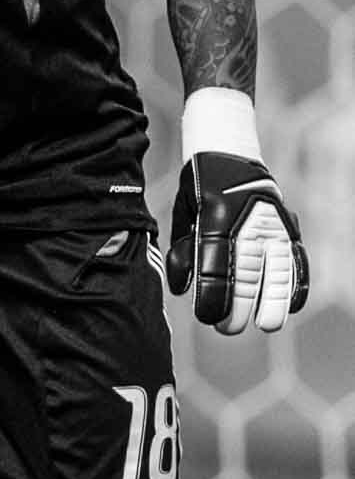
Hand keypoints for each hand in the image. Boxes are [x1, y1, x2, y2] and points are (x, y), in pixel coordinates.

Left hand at [166, 152, 308, 334]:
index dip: (213, 299)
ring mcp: (272, 225)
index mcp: (215, 218)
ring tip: (265, 324)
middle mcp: (248, 223)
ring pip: (278, 272)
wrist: (228, 151)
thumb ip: (182, 253)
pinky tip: (291, 306)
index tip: (207, 316)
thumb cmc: (198, 190)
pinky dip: (296, 284)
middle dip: (239, 309)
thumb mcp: (184, 215)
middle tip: (227, 327)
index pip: (216, 269)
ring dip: (273, 303)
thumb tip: (182, 290)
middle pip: (248, 277)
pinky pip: (296, 260)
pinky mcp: (287, 227)